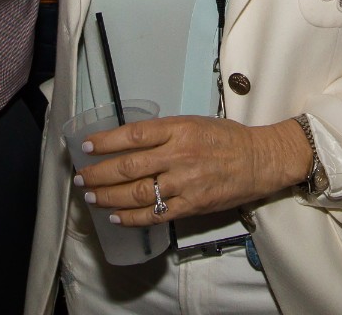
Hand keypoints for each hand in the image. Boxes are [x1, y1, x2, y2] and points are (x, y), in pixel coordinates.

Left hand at [76, 115, 309, 227]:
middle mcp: (179, 155)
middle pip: (129, 167)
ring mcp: (185, 183)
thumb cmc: (226, 138)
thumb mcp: (194, 123)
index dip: (106, 141)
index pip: (133, 134)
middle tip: (81, 177)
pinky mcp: (192, 206)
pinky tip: (116, 217)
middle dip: (99, 173)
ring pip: (137, 193)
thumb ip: (164, 133)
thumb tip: (128, 142)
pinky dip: (132, 217)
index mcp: (179, 129)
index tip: (87, 145)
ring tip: (91, 197)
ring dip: (109, 197)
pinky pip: (156, 215)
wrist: (259, 160)